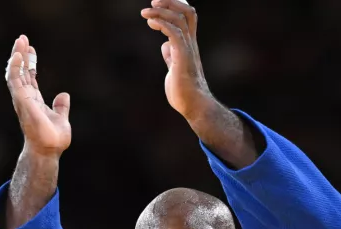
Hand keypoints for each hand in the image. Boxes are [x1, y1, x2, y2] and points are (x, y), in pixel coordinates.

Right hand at [5, 35, 70, 157]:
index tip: (31, 48)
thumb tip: (64, 95)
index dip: (29, 62)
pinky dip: (14, 68)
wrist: (49, 150)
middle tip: (22, 38)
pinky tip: (17, 56)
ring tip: (20, 41)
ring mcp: (22, 99)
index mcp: (34, 100)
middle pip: (21, 72)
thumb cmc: (53, 139)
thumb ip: (61, 107)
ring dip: (16, 57)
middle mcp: (26, 98)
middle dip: (21, 55)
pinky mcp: (21, 101)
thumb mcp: (61, 118)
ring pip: (15, 73)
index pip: (29, 77)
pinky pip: (15, 81)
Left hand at [141, 0, 214, 119]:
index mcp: (188, 45)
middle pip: (187, 12)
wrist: (194, 106)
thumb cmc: (184, 91)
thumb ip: (171, 56)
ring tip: (145, 12)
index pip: (187, 17)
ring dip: (162, 11)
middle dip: (171, 2)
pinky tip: (151, 23)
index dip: (175, 6)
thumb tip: (165, 46)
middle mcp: (190, 44)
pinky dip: (162, 23)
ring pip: (180, 19)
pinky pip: (175, 33)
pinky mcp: (182, 57)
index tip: (158, 5)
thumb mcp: (174, 69)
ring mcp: (188, 49)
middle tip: (153, 1)